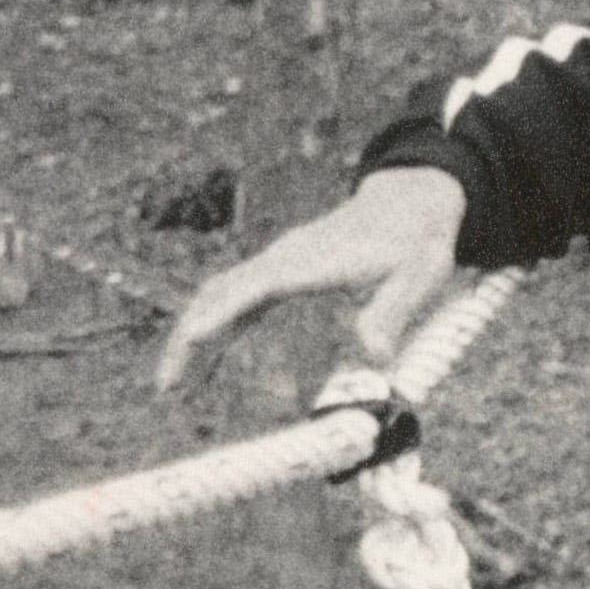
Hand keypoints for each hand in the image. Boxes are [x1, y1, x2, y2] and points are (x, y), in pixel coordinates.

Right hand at [156, 163, 469, 392]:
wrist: (411, 199)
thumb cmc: (417, 240)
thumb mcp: (420, 275)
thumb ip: (395, 312)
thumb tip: (376, 359)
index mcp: (310, 260)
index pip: (255, 287)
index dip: (223, 312)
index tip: (194, 339)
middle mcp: (283, 259)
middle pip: (219, 294)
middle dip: (189, 338)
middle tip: (168, 388)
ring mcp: (277, 264)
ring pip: (219, 297)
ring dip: (193, 337)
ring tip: (175, 387)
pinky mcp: (281, 272)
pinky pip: (236, 301)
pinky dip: (215, 329)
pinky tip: (206, 359)